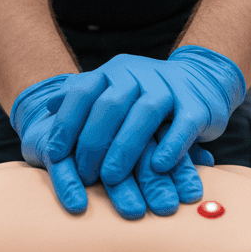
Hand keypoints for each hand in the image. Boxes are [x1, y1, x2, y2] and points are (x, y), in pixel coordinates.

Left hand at [12, 76, 213, 218]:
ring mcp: (169, 87)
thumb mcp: (113, 90)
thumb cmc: (146, 95)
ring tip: (112, 178)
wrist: (203, 78)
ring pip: (145, 114)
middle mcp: (139, 74)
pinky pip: (183, 124)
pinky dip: (171, 146)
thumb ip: (82, 97)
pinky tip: (158, 167)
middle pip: (110, 106)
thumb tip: (47, 107)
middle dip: (93, 143)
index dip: (66, 124)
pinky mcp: (197, 104)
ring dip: (125, 148)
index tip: (54, 155)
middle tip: (84, 175)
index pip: (82, 93)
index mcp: (113, 72)